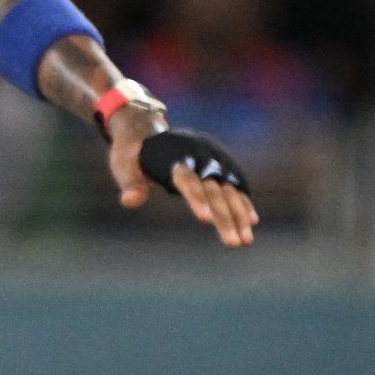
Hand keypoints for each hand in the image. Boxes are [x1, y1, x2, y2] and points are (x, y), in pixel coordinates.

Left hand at [95, 81, 257, 247]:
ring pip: (229, 191)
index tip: (206, 220)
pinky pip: (234, 186)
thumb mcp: (124, 167)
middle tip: (234, 244)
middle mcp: (198, 157)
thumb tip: (129, 202)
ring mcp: (212, 160)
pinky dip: (243, 203)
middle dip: (225, 218)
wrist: (146, 131)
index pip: (188, 181)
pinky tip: (250, 222)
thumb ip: (130, 184)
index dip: (197, 199)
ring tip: (245, 241)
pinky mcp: (219, 165)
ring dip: (239, 215)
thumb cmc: (132, 156)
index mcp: (174, 157)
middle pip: (213, 191)